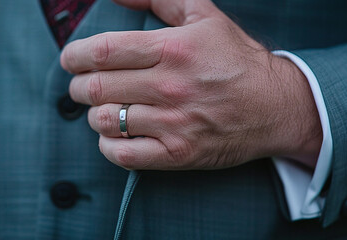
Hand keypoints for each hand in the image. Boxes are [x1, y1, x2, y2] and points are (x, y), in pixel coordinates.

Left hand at [61, 0, 321, 169]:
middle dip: (79, 86)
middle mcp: (170, 87)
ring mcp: (174, 123)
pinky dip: (108, 145)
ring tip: (104, 108)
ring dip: (95, 114)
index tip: (71, 59)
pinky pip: (123, 154)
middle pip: (97, 87)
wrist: (275, 106)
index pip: (103, 51)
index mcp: (173, 49)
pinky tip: (115, 134)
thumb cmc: (237, 59)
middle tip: (83, 85)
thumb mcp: (203, 16)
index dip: (76, 55)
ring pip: (105, 120)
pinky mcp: (178, 153)